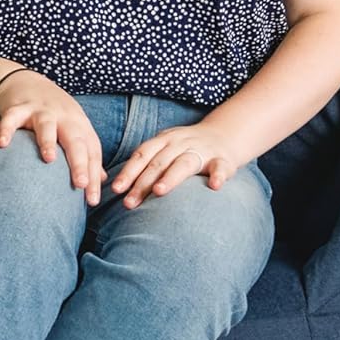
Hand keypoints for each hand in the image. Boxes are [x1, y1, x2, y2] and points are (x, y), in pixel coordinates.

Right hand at [0, 71, 104, 204]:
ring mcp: (41, 111)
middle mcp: (63, 117)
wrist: (26, 81)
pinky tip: (2, 144)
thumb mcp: (74, 128)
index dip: (93, 176)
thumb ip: (87, 153)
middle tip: (81, 184)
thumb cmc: (54, 112)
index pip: (91, 152)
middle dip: (79, 162)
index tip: (92, 200)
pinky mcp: (18, 107)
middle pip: (75, 140)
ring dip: (48, 141)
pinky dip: (7, 129)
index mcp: (79, 126)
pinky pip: (12, 118)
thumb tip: (101, 180)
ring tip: (49, 160)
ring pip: (46, 126)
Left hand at [111, 124, 241, 207]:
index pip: (142, 155)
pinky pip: (220, 168)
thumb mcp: (166, 149)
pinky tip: (214, 186)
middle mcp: (181, 143)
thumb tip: (120, 189)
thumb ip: (147, 164)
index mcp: (164, 140)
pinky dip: (217, 176)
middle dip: (142, 183)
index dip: (128, 172)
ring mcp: (202, 151)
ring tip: (159, 191)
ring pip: (184, 164)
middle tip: (129, 203)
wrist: (224, 135)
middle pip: (158, 163)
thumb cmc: (186, 149)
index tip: (116, 189)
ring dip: (171, 177)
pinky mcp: (222, 160)